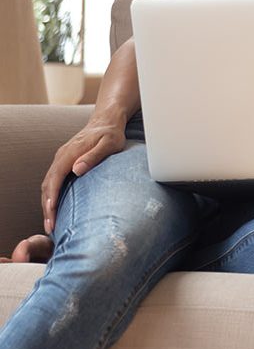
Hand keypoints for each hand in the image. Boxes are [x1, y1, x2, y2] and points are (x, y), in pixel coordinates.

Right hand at [40, 118, 127, 232]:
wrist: (107, 121)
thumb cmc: (111, 133)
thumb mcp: (109, 143)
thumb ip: (94, 155)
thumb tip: (77, 169)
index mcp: (69, 153)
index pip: (54, 178)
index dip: (51, 197)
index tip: (51, 213)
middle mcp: (61, 157)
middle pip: (47, 185)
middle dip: (47, 207)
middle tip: (50, 227)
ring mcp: (61, 160)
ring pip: (48, 185)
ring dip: (47, 204)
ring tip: (51, 224)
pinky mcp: (65, 163)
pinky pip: (53, 182)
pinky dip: (51, 197)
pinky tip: (56, 209)